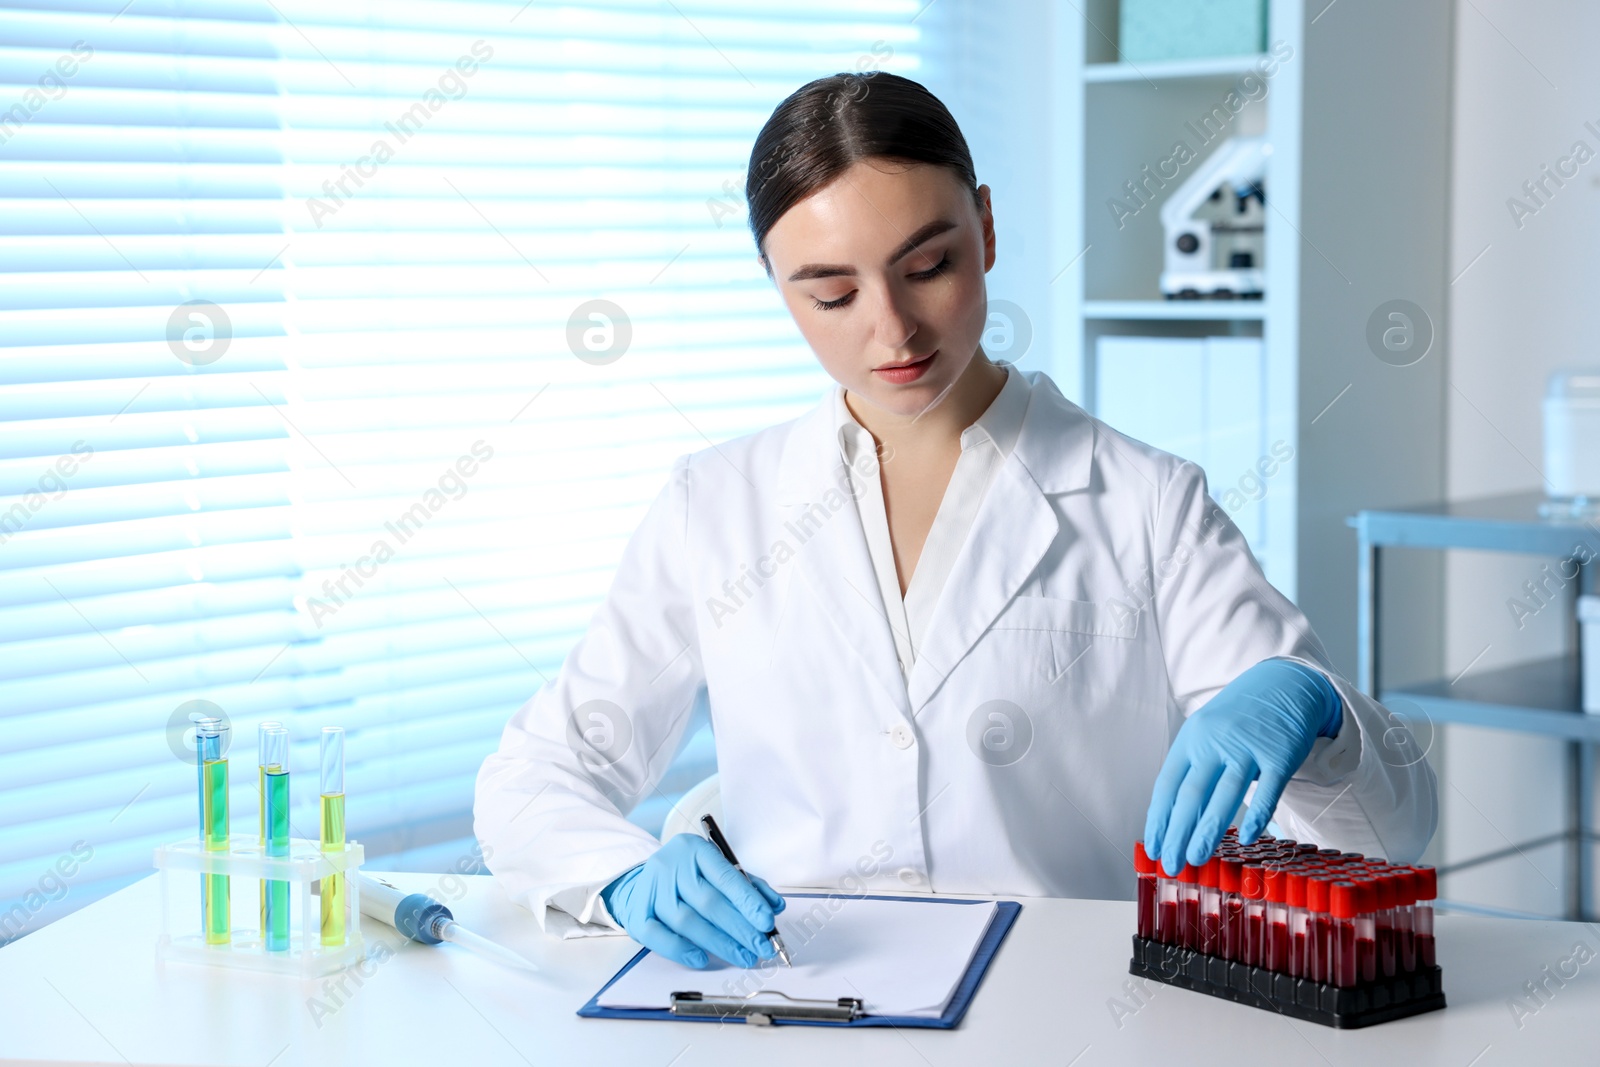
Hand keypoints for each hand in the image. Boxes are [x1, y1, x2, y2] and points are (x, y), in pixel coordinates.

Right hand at [599, 833, 785, 968]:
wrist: (643, 880)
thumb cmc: (688, 876)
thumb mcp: (718, 870)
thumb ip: (747, 886)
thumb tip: (774, 906)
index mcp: (695, 850)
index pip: (725, 876)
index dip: (748, 902)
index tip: (767, 922)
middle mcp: (671, 866)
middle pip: (708, 902)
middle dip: (740, 929)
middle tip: (762, 948)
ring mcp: (651, 890)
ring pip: (687, 921)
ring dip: (719, 943)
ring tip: (743, 956)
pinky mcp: (637, 914)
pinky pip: (659, 936)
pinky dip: (681, 950)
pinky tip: (701, 958)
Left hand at [1144, 657, 1341, 874]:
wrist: (1282, 684)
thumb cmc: (1238, 718)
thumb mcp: (1205, 734)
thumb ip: (1192, 769)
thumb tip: (1175, 815)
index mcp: (1191, 740)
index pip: (1167, 786)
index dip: (1159, 819)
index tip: (1154, 847)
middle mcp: (1214, 743)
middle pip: (1191, 795)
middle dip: (1178, 833)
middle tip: (1172, 864)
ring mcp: (1247, 748)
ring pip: (1224, 795)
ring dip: (1208, 831)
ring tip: (1196, 858)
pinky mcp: (1279, 755)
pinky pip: (1267, 791)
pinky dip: (1257, 816)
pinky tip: (1245, 839)